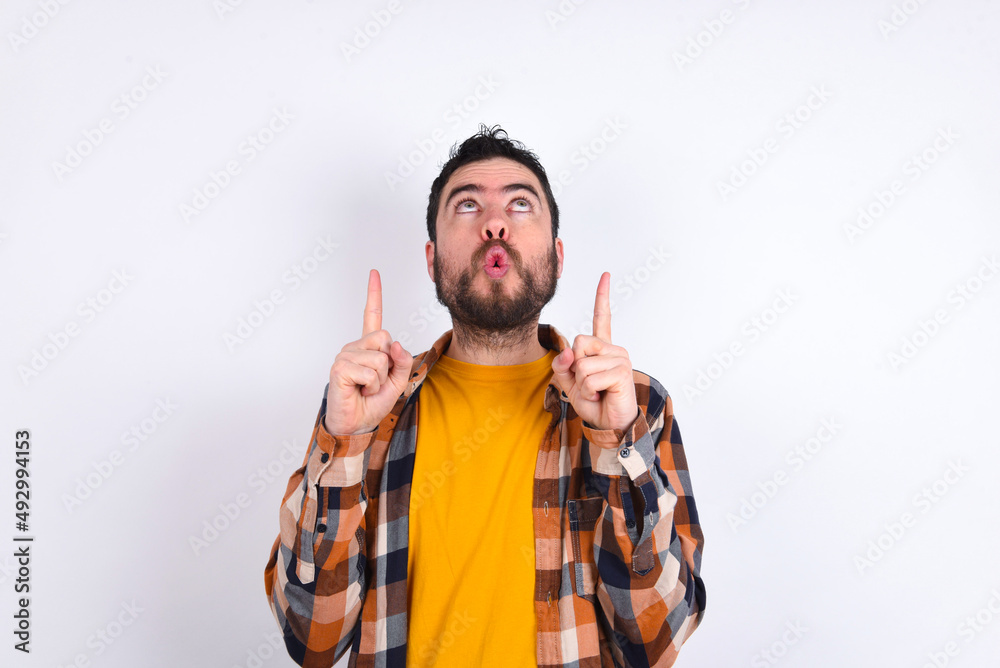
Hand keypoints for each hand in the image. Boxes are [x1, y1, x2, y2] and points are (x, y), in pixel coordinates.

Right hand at [324, 269, 412, 435]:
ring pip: (380, 358)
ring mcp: (345, 355)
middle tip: (375, 382)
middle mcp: (355, 347)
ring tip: (366, 389)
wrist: (355, 425)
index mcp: (368, 348)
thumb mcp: (397, 382)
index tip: (374, 273)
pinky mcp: (340, 367)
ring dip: (380, 380)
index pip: (372, 316)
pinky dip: (371, 386)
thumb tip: (396, 344)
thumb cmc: (371, 404)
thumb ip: (402, 362)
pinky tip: (359, 391)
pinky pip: (370, 371)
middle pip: (385, 338)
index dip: (374, 294)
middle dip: (389, 365)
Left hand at [551, 272, 637, 439]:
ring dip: (582, 385)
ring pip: (581, 364)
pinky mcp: (621, 372)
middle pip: (578, 343)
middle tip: (589, 386)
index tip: (606, 275)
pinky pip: (589, 378)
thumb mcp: (569, 382)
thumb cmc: (594, 402)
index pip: (603, 317)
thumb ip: (562, 365)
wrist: (610, 424)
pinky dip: (588, 392)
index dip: (602, 296)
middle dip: (575, 368)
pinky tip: (601, 396)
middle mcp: (613, 349)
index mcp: (602, 348)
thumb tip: (567, 352)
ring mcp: (619, 358)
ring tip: (596, 393)